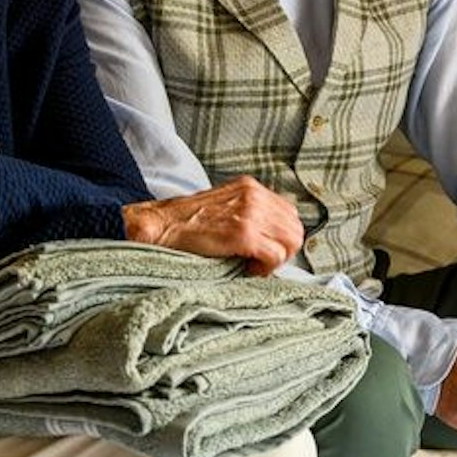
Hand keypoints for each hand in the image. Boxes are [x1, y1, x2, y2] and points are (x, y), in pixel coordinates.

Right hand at [122, 176, 303, 274]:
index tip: (263, 250)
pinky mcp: (244, 233)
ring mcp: (250, 213)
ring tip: (251, 264)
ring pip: (290, 243)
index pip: (290, 214)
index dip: (280, 237)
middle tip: (259, 261)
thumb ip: (249, 213)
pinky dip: (264, 268)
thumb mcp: (223, 206)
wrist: (160, 226)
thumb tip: (271, 238)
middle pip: (295, 229)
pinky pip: (275, 256)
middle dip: (282, 250)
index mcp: (250, 187)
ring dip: (275, 260)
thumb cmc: (187, 224)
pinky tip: (245, 267)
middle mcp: (254, 196)